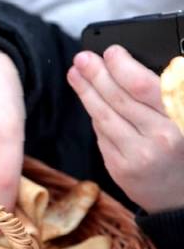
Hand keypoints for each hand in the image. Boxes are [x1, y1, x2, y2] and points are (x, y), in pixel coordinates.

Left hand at [68, 45, 183, 212]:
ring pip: (104, 116)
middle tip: (82, 58)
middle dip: (96, 74)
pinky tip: (89, 99)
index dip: (123, 67)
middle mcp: (160, 137)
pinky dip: (95, 115)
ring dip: (86, 91)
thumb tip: (128, 66)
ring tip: (75, 73)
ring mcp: (138, 155)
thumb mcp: (183, 120)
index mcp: (181, 120)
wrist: (181, 197)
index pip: (145, 87)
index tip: (110, 51)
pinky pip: (101, 134)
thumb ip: (163, 96)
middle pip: (118, 98)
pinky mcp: (120, 168)